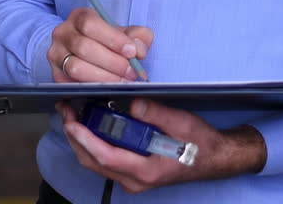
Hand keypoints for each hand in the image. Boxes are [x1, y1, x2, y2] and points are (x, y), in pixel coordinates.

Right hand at [49, 8, 152, 82]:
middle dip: (112, 63)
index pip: (90, 24)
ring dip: (102, 78)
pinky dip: (87, 91)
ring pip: (75, 68)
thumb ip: (138, 36)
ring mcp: (56, 55)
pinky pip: (69, 86)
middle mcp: (63, 34)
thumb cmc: (106, 41)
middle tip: (131, 73)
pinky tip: (105, 93)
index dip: (112, 39)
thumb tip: (139, 49)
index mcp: (79, 17)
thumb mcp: (123, 32)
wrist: (84, 50)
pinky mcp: (55, 76)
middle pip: (83, 47)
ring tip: (121, 82)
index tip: (132, 52)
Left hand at [56, 98, 266, 192]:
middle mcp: (135, 181)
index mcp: (145, 171)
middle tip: (66, 111)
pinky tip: (90, 126)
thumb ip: (157, 114)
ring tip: (72, 116)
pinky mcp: (134, 174)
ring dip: (81, 141)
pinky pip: (105, 162)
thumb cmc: (201, 144)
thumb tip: (133, 102)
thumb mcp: (182, 123)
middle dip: (75, 138)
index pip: (105, 156)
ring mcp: (133, 180)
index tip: (71, 121)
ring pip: (96, 164)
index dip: (84, 139)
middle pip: (93, 162)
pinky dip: (92, 145)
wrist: (216, 159)